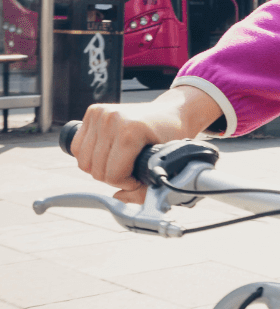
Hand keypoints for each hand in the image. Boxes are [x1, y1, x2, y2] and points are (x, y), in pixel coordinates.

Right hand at [71, 86, 220, 202]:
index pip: (112, 174)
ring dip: (101, 169)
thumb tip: (118, 198)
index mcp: (130, 130)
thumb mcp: (165, 166)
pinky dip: (91, 157)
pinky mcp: (93, 111)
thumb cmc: (171, 138)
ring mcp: (100, 113)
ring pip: (84, 161)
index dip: (126, 183)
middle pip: (95, 170)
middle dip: (114, 178)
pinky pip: (78, 147)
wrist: (172, 112)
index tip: (139, 178)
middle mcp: (111, 119)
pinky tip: (108, 154)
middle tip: (131, 171)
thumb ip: (145, 191)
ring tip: (120, 163)